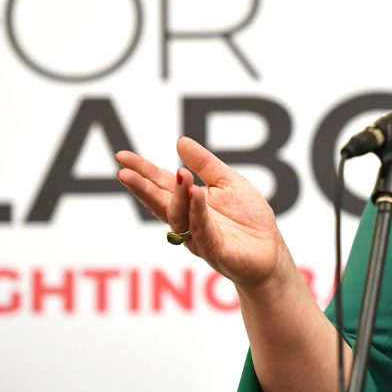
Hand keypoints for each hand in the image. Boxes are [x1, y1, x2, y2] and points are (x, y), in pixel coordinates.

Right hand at [116, 137, 285, 289]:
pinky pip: (203, 230)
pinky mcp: (215, 250)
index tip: (121, 157)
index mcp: (188, 202)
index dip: (142, 171)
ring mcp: (198, 237)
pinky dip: (198, 211)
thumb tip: (180, 141)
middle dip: (142, 187)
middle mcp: (187, 220)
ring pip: (179, 217)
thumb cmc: (249, 217)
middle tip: (124, 173)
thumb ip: (205, 164)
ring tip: (179, 174)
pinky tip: (195, 193)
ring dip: (176, 196)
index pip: (160, 184)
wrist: (270, 250)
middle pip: (160, 202)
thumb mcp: (228, 181)